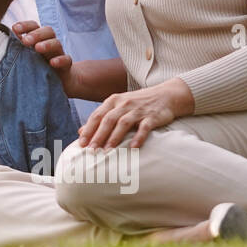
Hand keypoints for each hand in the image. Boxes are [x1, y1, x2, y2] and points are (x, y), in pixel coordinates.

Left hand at [12, 21, 80, 95]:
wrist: (60, 82)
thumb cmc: (37, 67)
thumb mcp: (26, 57)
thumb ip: (17, 49)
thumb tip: (1, 41)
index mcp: (38, 39)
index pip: (34, 26)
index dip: (25, 25)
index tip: (14, 28)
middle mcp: (49, 43)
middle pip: (48, 31)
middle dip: (36, 34)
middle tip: (25, 41)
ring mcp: (58, 54)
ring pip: (57, 43)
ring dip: (47, 44)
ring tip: (37, 48)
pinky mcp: (66, 67)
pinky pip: (67, 60)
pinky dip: (60, 60)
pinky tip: (52, 63)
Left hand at [78, 78, 193, 149]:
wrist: (165, 95)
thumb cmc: (137, 103)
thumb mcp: (117, 106)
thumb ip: (100, 117)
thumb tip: (81, 131)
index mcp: (113, 101)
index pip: (97, 116)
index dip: (88, 130)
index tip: (81, 144)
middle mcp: (124, 104)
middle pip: (108, 120)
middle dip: (98, 136)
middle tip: (91, 150)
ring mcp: (138, 110)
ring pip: (123, 123)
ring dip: (114, 138)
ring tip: (107, 151)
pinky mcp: (152, 116)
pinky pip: (144, 127)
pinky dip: (139, 137)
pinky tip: (133, 147)